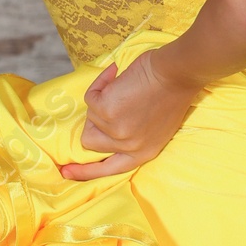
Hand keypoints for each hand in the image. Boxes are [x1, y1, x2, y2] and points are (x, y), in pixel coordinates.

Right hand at [58, 53, 196, 179]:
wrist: (178, 73)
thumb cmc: (172, 92)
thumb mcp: (155, 127)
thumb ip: (133, 134)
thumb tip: (106, 128)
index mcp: (143, 153)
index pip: (109, 170)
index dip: (86, 172)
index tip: (67, 172)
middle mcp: (129, 147)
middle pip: (91, 142)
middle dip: (93, 122)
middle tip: (104, 103)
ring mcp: (116, 130)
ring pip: (91, 117)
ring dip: (103, 99)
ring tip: (124, 86)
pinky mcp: (107, 111)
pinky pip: (91, 98)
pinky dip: (100, 83)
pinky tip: (115, 74)